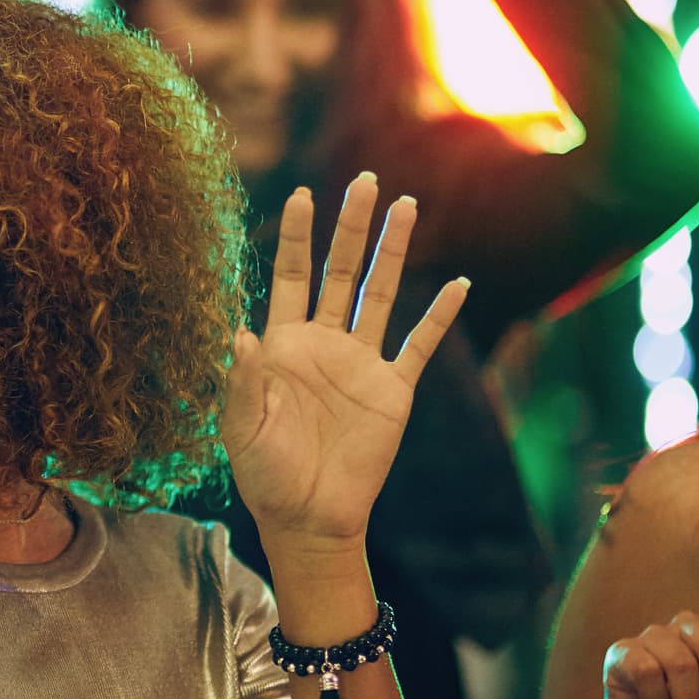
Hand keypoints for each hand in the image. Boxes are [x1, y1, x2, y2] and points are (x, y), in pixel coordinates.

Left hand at [220, 175, 466, 547]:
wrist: (308, 517)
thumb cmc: (265, 474)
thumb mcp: (242, 427)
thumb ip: (242, 380)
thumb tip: (240, 333)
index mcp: (282, 345)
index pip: (292, 277)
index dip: (298, 237)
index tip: (302, 194)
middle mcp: (324, 343)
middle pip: (340, 271)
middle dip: (350, 227)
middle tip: (363, 181)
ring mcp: (361, 363)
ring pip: (380, 294)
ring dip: (394, 252)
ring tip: (407, 206)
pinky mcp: (393, 390)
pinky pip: (420, 346)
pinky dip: (439, 317)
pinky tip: (458, 283)